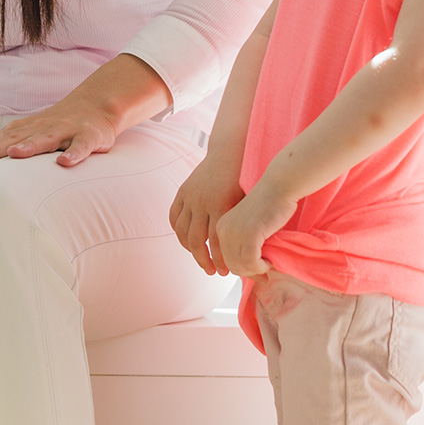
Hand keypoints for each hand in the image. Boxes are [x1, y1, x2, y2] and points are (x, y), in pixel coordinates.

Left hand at [0, 96, 118, 177]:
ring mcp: (64, 131)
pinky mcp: (88, 136)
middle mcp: (39, 129)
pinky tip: (65, 163)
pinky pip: (81, 146)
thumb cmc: (56, 129)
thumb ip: (6, 154)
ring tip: (15, 154)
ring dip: (30, 146)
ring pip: (45, 139)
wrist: (97, 105)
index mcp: (22, 132)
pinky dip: (74, 153)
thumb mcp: (29, 138)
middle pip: (13, 140)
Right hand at [170, 156, 246, 274]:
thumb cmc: (245, 178)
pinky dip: (178, 232)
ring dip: (190, 250)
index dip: (220, 261)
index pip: (216, 242)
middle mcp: (202, 202)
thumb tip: (249, 252)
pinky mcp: (183, 191)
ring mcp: (190, 196)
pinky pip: (174, 217)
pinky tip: (187, 241)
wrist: (231, 151)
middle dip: (204, 260)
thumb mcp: (247, 201)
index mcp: (221, 205)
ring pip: (182, 232)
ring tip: (200, 259)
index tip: (226, 272)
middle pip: (197, 241)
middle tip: (213, 272)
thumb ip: (242, 224)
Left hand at [213, 182, 297, 278]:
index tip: (257, 273)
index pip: (225, 258)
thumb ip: (243, 242)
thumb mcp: (250, 225)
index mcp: (221, 226)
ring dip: (256, 271)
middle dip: (249, 273)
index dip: (241, 269)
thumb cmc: (270, 205)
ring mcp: (235, 232)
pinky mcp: (249, 235)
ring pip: (240, 266)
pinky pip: (252, 263)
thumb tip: (247, 270)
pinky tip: (270, 260)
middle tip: (264, 275)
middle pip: (231, 265)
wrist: (279, 186)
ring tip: (268, 264)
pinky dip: (261, 266)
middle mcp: (224, 229)